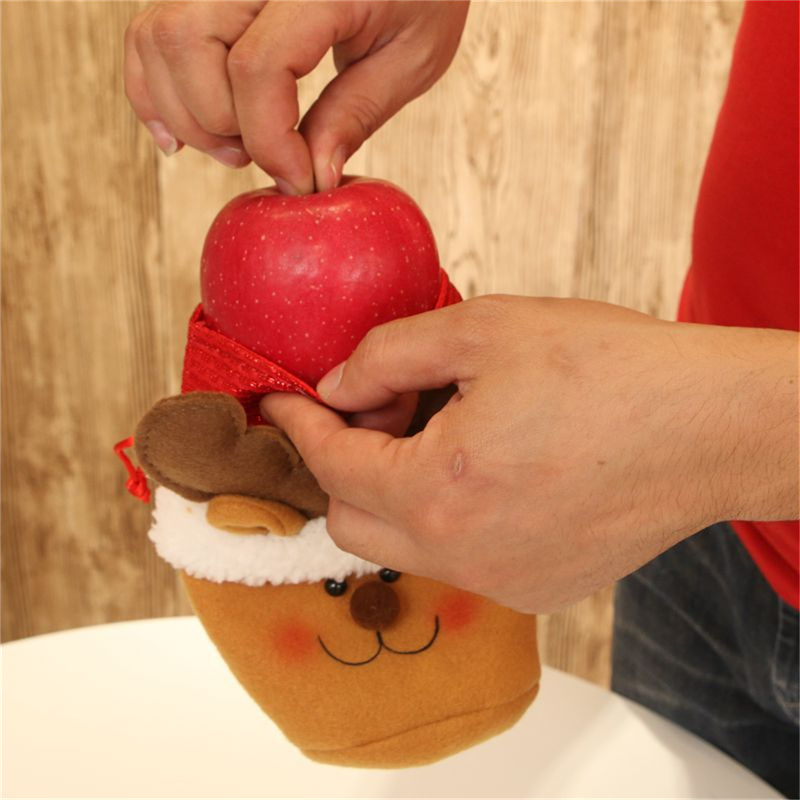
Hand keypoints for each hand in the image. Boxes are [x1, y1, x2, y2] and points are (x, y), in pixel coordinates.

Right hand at [124, 1, 468, 191]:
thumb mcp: (413, 56)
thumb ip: (356, 114)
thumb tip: (310, 179)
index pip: (258, 66)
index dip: (271, 141)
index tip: (301, 182)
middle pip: (188, 45)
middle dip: (219, 124)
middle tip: (265, 158)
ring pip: (158, 37)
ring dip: (185, 111)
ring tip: (237, 145)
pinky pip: (152, 31)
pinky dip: (156, 88)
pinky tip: (183, 134)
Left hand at [261, 296, 798, 612]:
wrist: (709, 425)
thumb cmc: (609, 370)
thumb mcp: (484, 329)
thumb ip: (389, 355)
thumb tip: (338, 385)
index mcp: (439, 489)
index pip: (330, 465)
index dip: (298, 425)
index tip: (281, 401)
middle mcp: (462, 553)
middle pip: (351, 520)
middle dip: (343, 462)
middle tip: (376, 409)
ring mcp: (501, 581)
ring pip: (404, 543)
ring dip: (396, 490)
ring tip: (439, 432)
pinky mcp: (538, 590)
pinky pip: (459, 558)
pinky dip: (447, 517)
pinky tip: (486, 470)